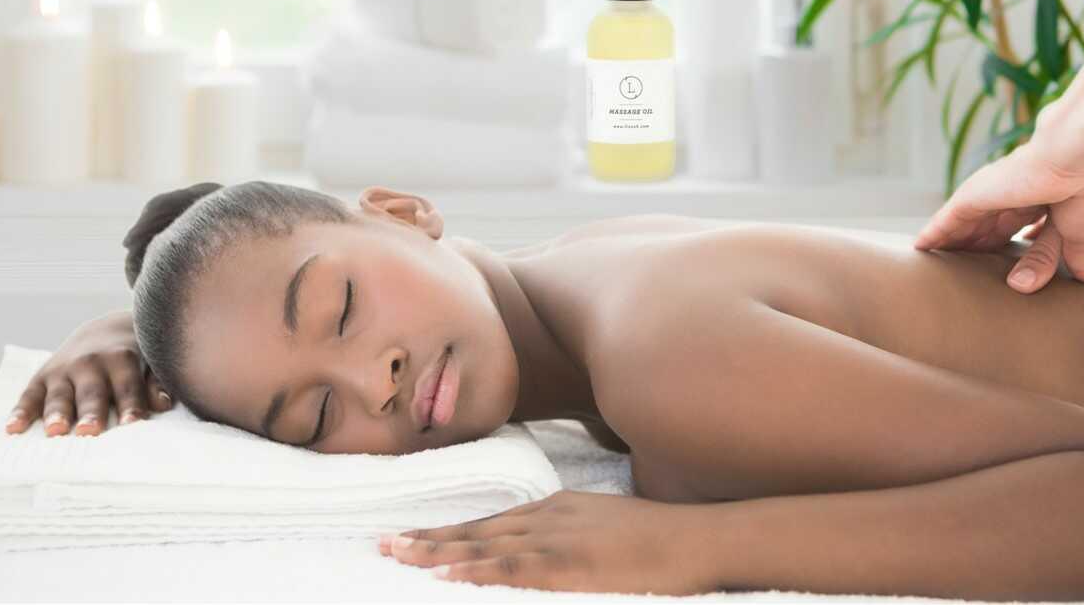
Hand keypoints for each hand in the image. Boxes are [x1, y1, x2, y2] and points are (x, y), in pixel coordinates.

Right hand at [4, 310, 173, 436]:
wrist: (107, 329)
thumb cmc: (136, 354)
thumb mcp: (151, 361)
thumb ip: (156, 381)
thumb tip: (163, 404)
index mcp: (121, 358)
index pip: (127, 386)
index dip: (131, 405)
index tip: (132, 425)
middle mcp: (90, 362)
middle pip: (92, 392)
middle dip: (90, 412)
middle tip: (89, 432)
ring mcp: (63, 369)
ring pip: (59, 394)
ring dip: (56, 413)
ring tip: (55, 432)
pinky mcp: (42, 376)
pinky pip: (29, 395)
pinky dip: (20, 412)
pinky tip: (12, 429)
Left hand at [377, 490, 713, 593]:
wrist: (701, 538)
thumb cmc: (663, 540)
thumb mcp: (608, 528)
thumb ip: (574, 536)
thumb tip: (552, 553)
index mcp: (557, 509)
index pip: (490, 523)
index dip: (449, 532)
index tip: (411, 537)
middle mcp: (550, 517)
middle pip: (477, 530)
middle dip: (428, 539)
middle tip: (382, 544)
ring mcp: (559, 539)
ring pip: (485, 545)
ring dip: (437, 552)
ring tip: (397, 556)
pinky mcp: (572, 564)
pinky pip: (513, 568)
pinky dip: (476, 569)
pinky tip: (447, 574)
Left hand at [914, 105, 1083, 293]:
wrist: (1078, 157)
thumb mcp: (1080, 233)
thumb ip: (1081, 257)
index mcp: (1042, 199)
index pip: (1019, 226)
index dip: (1008, 244)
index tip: (1002, 263)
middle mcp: (1014, 194)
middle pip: (988, 227)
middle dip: (977, 248)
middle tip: (961, 272)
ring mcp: (992, 193)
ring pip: (965, 226)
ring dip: (952, 244)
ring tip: (936, 264)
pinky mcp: (974, 195)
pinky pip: (946, 220)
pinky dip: (934, 234)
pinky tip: (920, 248)